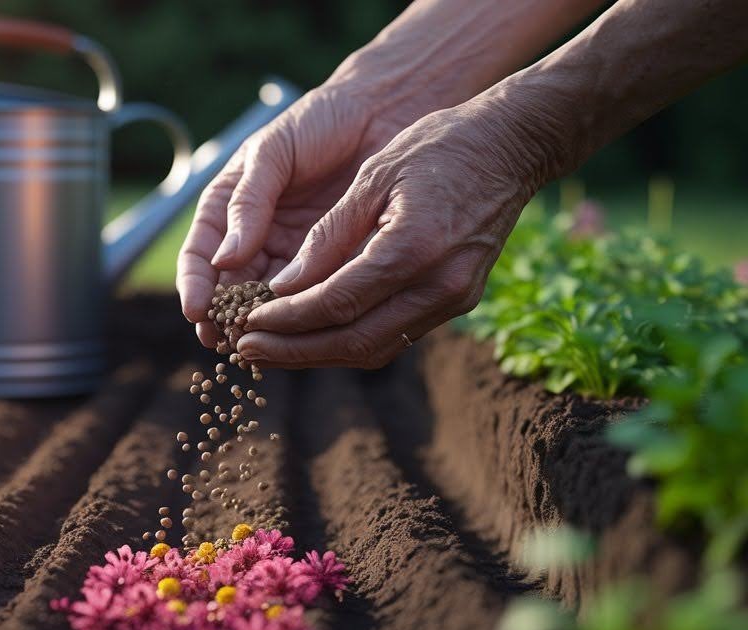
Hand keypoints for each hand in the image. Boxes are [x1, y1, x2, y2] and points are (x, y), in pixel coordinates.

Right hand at [176, 81, 445, 346]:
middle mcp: (252, 238)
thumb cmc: (319, 122)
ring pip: (265, 301)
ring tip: (255, 345)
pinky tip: (297, 333)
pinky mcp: (326, 265)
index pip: (200, 256)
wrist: (382, 114)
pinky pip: (307, 297)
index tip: (197, 310)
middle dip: (223, 318)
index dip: (195, 285)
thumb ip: (248, 202)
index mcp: (226, 209)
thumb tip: (223, 260)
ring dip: (258, 325)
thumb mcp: (273, 153)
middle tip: (224, 340)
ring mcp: (288, 254)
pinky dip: (299, 317)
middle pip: (228, 289)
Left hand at [237, 97, 539, 368]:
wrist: (514, 145)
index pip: (334, 304)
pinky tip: (313, 336)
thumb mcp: (372, 178)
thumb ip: (327, 237)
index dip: (285, 320)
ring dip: (319, 355)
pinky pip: (395, 335)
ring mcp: (454, 298)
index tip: (245, 324)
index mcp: (412, 248)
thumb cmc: (439, 146)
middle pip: (353, 340)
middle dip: (294, 350)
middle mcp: (438, 285)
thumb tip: (283, 287)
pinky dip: (350, 341)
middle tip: (246, 351)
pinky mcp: (458, 301)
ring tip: (270, 352)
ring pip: (374, 348)